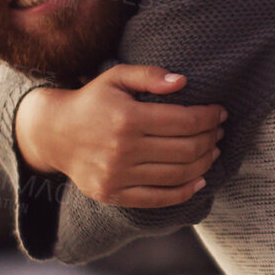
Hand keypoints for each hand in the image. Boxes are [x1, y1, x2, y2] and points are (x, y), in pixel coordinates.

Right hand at [15, 65, 224, 206]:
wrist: (54, 133)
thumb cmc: (93, 100)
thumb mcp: (117, 77)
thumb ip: (150, 75)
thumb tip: (184, 81)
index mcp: (127, 118)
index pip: (186, 121)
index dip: (210, 117)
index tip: (221, 113)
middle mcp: (123, 149)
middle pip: (187, 149)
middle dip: (212, 139)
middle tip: (219, 132)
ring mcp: (117, 175)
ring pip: (178, 175)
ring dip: (204, 163)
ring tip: (213, 151)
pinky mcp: (113, 194)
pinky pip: (159, 198)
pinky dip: (185, 192)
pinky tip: (199, 179)